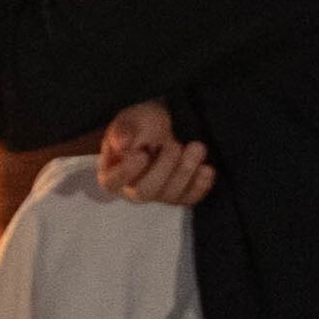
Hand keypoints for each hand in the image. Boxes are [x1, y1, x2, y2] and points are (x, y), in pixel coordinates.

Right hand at [98, 99, 214, 205]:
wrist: (159, 124)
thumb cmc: (139, 123)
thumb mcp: (128, 120)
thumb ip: (123, 131)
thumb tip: (122, 145)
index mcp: (111, 173)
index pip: (112, 182)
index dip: (127, 172)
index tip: (141, 153)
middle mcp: (131, 189)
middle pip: (145, 192)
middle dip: (163, 169)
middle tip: (174, 145)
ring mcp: (156, 194)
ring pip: (170, 195)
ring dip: (185, 172)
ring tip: (196, 147)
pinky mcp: (178, 195)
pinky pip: (189, 198)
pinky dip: (200, 185)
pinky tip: (207, 169)